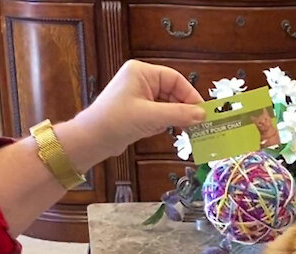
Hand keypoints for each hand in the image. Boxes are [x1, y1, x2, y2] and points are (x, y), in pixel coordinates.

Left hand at [71, 60, 205, 160]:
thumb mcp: (151, 117)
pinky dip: (164, 122)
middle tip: (196, 124)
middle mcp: (140, 80)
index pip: (175, 79)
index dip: (190, 95)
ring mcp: (138, 95)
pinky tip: (163, 131)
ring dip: (174, 117)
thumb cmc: (117, 121)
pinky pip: (159, 113)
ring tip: (182, 130)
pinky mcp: (137, 110)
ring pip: (167, 104)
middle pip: (172, 91)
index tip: (202, 112)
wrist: (92, 140)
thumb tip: (203, 115)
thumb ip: (179, 114)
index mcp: (141, 72)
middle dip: (183, 108)